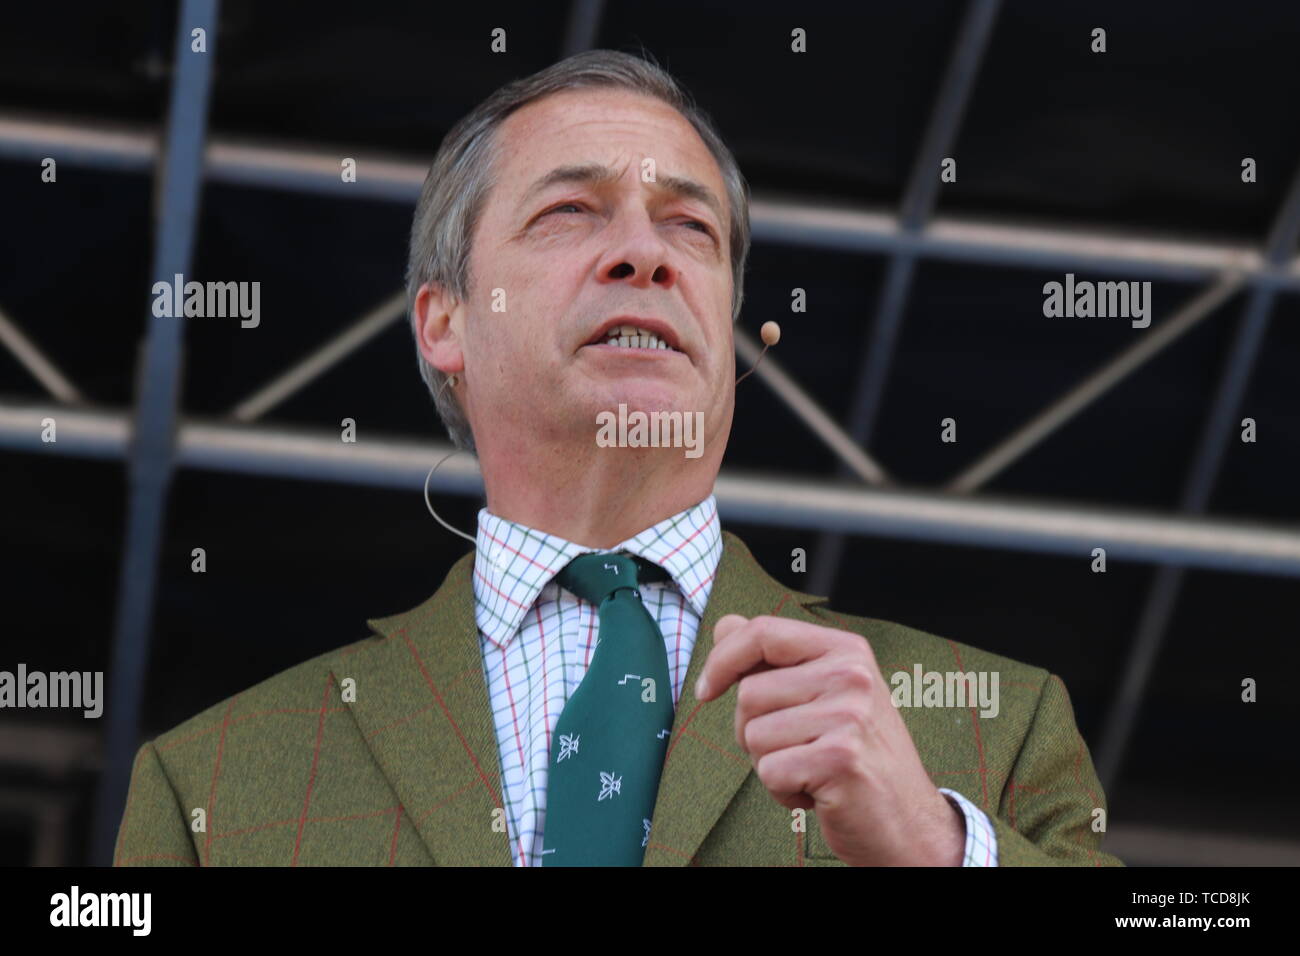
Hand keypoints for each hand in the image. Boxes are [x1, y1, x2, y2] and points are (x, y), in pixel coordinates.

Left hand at [694, 614, 964, 865]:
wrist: (908, 821)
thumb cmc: (859, 757)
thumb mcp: (824, 693)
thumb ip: (774, 659)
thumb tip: (725, 626)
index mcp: (845, 650)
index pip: (762, 632)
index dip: (722, 659)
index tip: (707, 690)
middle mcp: (850, 675)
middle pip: (748, 693)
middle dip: (753, 731)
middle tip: (796, 749)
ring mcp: (848, 716)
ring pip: (753, 735)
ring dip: (769, 764)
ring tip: (810, 769)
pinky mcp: (839, 759)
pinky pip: (769, 772)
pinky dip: (782, 791)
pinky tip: (816, 792)